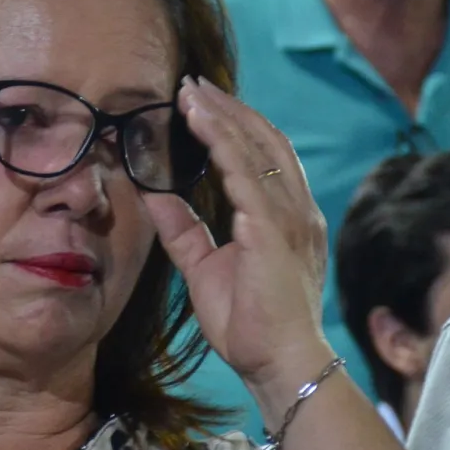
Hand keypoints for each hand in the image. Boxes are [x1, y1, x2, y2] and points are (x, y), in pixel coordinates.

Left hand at [143, 77, 332, 397]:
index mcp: (286, 218)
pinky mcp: (275, 232)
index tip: (201, 103)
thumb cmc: (250, 324)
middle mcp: (296, 211)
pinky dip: (224, 145)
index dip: (235, 125)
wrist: (279, 364)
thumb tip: (154, 194)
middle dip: (228, 109)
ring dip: (223, 117)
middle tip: (193, 84)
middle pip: (265, 140)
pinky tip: (201, 125)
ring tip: (192, 94)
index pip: (263, 155)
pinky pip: (248, 176)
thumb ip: (183, 228)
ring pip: (257, 149)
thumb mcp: (204, 266)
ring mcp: (290, 219)